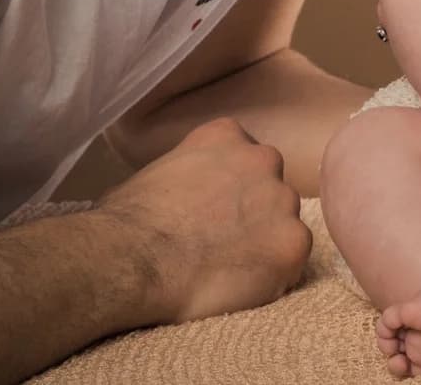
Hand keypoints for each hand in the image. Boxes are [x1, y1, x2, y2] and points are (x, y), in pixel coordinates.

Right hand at [96, 116, 310, 325]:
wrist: (132, 259)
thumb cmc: (126, 223)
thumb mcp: (154, 173)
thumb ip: (187, 172)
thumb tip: (180, 192)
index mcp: (226, 136)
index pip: (244, 158)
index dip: (230, 189)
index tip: (211, 212)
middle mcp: (263, 159)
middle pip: (270, 189)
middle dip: (252, 214)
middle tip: (220, 243)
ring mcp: (283, 200)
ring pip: (284, 225)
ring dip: (263, 244)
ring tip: (223, 268)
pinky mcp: (294, 242)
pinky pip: (291, 261)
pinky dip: (272, 276)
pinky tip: (237, 285)